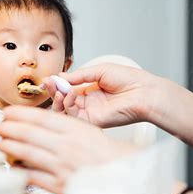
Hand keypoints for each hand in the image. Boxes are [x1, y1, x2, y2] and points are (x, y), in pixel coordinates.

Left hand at [0, 106, 136, 193]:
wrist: (123, 178)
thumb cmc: (106, 155)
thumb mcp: (88, 131)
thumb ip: (66, 126)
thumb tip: (40, 122)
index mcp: (75, 129)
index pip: (41, 117)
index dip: (20, 113)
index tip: (8, 112)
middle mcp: (67, 145)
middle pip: (29, 133)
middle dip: (9, 128)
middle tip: (0, 127)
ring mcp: (62, 165)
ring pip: (27, 153)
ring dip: (10, 147)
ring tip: (1, 143)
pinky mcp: (60, 185)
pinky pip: (33, 176)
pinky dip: (20, 170)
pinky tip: (13, 166)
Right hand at [43, 63, 163, 127]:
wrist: (144, 91)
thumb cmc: (128, 79)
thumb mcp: (99, 71)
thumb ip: (78, 76)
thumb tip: (59, 77)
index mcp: (90, 91)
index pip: (67, 90)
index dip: (56, 85)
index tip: (48, 79)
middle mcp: (88, 103)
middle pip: (63, 102)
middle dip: (53, 92)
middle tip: (48, 83)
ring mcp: (90, 113)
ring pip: (65, 112)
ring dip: (58, 100)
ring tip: (59, 90)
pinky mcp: (93, 122)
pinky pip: (74, 118)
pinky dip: (68, 106)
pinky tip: (70, 95)